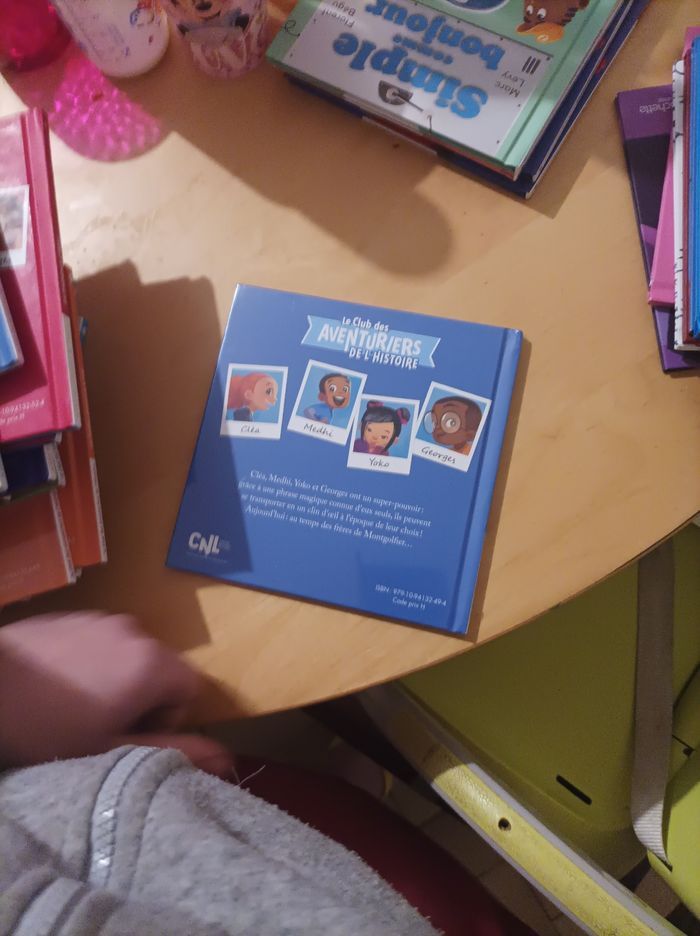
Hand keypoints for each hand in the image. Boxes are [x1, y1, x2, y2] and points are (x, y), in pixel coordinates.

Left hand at [0, 612, 232, 775]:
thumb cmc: (49, 728)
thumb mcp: (112, 751)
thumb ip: (174, 751)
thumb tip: (227, 759)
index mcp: (152, 662)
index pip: (190, 688)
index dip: (167, 720)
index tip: (129, 739)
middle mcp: (134, 630)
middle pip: (159, 670)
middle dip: (142, 700)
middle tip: (102, 731)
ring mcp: (100, 618)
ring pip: (127, 656)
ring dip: (116, 682)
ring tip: (75, 710)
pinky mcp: (71, 615)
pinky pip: (99, 643)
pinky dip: (90, 664)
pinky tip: (57, 688)